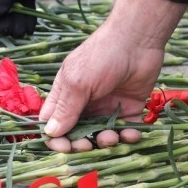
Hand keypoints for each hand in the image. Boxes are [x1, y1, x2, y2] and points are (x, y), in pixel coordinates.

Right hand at [39, 0, 187, 151]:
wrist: (138, 41)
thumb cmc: (102, 55)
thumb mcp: (78, 81)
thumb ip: (66, 108)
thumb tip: (49, 133)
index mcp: (66, 94)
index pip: (52, 123)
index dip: (55, 138)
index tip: (65, 147)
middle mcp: (84, 103)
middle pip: (76, 134)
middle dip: (81, 144)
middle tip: (88, 144)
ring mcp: (106, 107)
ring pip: (101, 135)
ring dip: (105, 141)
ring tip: (113, 136)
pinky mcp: (128, 108)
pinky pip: (126, 130)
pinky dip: (128, 137)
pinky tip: (132, 134)